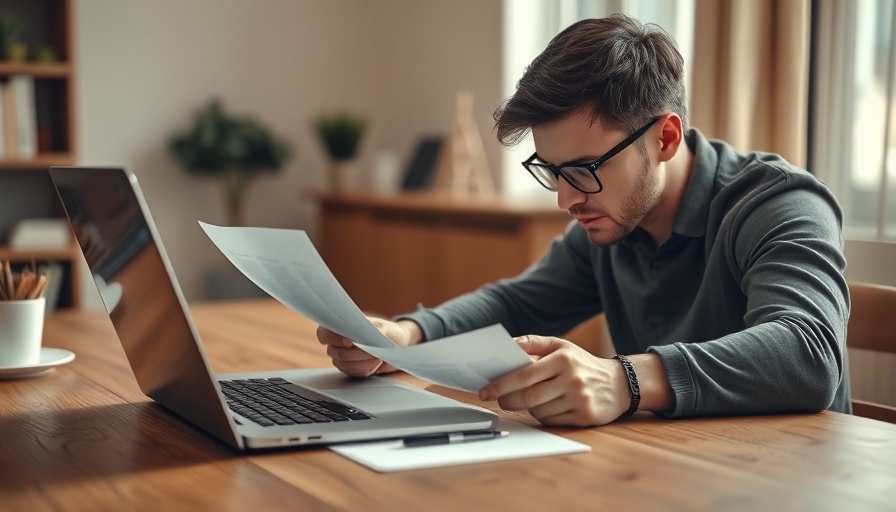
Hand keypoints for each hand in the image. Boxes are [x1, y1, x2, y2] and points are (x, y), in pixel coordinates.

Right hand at [316, 318, 421, 376]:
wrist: (398, 346)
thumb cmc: (388, 332)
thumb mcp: (383, 329)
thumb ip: (369, 332)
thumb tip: (358, 338)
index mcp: (340, 326)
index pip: (323, 333)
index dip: (333, 339)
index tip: (351, 342)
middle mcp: (337, 342)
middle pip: (335, 352)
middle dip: (357, 353)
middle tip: (373, 351)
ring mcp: (341, 357)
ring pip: (343, 365)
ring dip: (363, 362)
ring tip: (377, 357)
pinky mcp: (349, 369)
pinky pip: (351, 373)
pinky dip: (364, 369)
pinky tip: (374, 364)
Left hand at [478, 335, 629, 426]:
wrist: (620, 384)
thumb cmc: (582, 363)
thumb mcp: (561, 345)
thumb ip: (534, 342)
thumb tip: (508, 344)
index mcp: (562, 359)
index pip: (524, 374)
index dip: (500, 384)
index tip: (485, 390)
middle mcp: (572, 379)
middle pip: (528, 396)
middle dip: (507, 400)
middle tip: (498, 400)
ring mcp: (579, 399)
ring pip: (538, 411)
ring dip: (527, 408)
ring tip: (529, 399)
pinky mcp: (584, 417)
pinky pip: (551, 420)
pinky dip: (543, 415)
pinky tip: (547, 406)